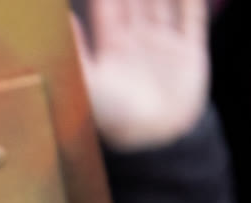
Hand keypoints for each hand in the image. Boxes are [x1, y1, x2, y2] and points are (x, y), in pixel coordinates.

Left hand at [75, 0, 210, 152]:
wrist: (153, 141)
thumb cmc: (112, 116)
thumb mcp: (85, 79)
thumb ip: (74, 47)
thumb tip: (59, 16)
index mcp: (111, 49)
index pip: (109, 6)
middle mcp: (138, 44)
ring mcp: (164, 46)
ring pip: (163, 2)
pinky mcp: (189, 53)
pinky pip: (191, 17)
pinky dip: (191, 0)